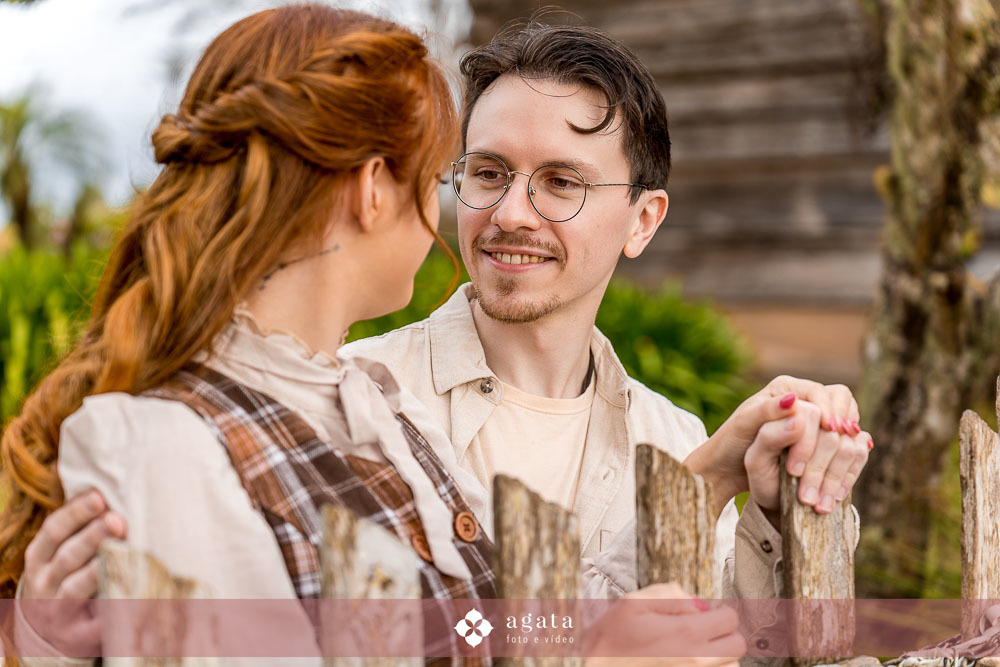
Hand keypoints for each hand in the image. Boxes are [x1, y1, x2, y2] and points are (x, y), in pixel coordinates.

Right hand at [20, 489, 126, 655]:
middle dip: (93, 537)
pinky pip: (96, 620)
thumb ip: (80, 527)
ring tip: (123, 552)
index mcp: (40, 557)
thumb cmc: (64, 577)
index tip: (99, 497)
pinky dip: (113, 607)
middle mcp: (44, 582)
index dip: (75, 513)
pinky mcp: (76, 634)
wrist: (47, 632)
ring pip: (76, 587)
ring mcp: (57, 609)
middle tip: (118, 521)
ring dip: (99, 569)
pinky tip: (133, 594)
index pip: (54, 530)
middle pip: (68, 556)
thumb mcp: (59, 552)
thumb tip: (116, 492)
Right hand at [584, 582, 744, 665]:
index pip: (730, 619)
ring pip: (731, 666)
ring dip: (719, 656)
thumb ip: (671, 596)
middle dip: (724, 634)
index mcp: (685, 633)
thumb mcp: (635, 603)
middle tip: (704, 630)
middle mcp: (696, 660)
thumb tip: (698, 605)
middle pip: (737, 645)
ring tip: (695, 650)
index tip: (708, 613)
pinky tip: (688, 663)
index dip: (719, 612)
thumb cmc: (612, 639)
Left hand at [744, 399, 869, 512]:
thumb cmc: (735, 445)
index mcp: (787, 388)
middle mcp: (809, 401)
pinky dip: (847, 474)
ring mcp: (825, 423)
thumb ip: (768, 415)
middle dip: (825, 454)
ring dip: (838, 470)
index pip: (819, 394)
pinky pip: (857, 452)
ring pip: (851, 437)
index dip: (826, 412)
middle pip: (838, 417)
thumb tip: (796, 405)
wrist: (735, 470)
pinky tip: (833, 496)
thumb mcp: (744, 430)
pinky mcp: (836, 443)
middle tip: (807, 487)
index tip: (830, 432)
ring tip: (818, 501)